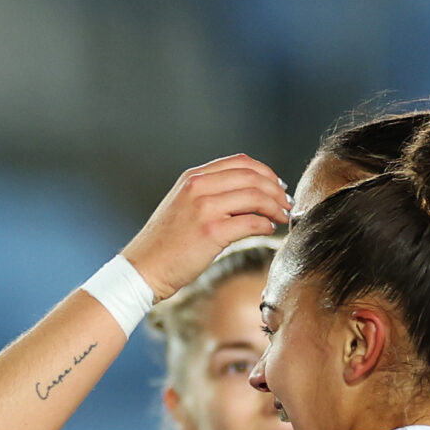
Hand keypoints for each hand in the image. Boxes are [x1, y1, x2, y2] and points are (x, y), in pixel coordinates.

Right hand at [122, 155, 291, 301]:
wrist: (143, 268)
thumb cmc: (165, 244)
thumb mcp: (183, 206)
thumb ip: (209, 195)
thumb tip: (248, 197)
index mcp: (193, 177)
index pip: (240, 162)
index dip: (265, 172)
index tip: (277, 186)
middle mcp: (199, 187)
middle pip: (252, 176)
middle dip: (276, 189)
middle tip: (286, 204)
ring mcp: (205, 208)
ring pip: (255, 196)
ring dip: (275, 206)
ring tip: (283, 217)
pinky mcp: (211, 232)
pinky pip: (251, 222)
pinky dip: (265, 224)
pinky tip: (268, 229)